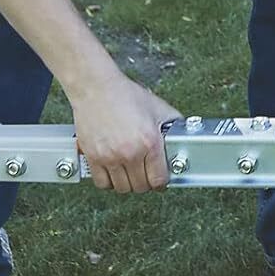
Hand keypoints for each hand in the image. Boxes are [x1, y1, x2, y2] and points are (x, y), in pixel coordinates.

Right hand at [70, 74, 180, 192]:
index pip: (158, 179)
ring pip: (122, 187)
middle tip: (144, 174)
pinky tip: (112, 172)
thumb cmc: (123, 95)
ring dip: (127, 183)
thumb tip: (181, 136)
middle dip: (145, 182)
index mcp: (149, 142)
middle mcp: (130, 153)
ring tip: (129, 173)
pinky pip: (102, 182)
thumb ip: (172, 124)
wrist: (96, 88)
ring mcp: (110, 157)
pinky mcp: (93, 157)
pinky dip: (108, 181)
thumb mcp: (157, 107)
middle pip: (140, 186)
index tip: (159, 180)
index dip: (161, 182)